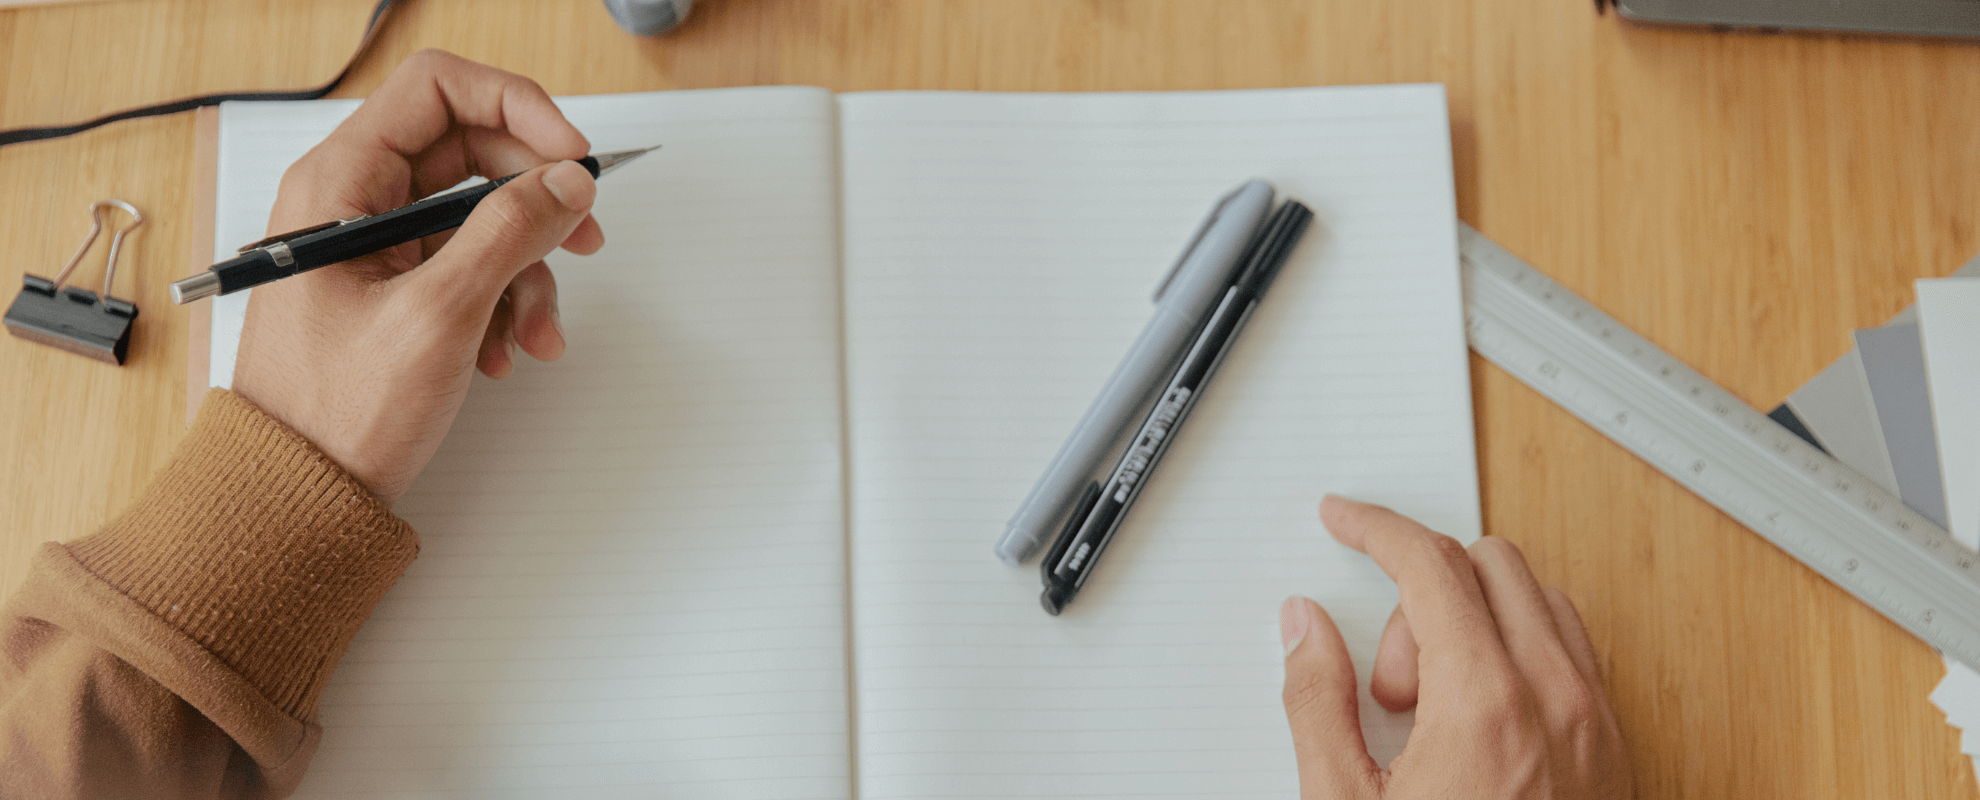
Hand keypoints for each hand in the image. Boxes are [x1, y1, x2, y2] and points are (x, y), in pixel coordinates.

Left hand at [232, 50, 605, 502]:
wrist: (298, 497)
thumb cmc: (332, 413)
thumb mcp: (437, 316)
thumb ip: (508, 234)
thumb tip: (565, 183)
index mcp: (338, 184)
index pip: (438, 90)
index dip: (517, 108)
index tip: (570, 156)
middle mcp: (352, 203)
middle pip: (470, 153)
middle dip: (534, 199)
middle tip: (583, 233)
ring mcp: (375, 248)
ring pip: (480, 218)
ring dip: (526, 271)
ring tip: (535, 333)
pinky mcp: (395, 291)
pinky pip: (470, 267)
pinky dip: (504, 304)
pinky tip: (504, 352)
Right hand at [1278, 495, 1632, 799]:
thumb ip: (1316, 701)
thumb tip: (1304, 626)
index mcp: (1487, 704)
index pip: (1429, 565)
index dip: (1374, 528)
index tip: (1343, 519)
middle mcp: (1556, 698)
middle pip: (1484, 565)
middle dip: (1419, 595)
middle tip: (1384, 684)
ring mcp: (1595, 720)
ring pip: (1533, 598)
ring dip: (1472, 621)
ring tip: (1431, 711)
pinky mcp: (1615, 746)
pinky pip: (1569, 648)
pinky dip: (1518, 651)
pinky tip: (1477, 717)